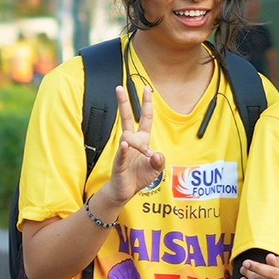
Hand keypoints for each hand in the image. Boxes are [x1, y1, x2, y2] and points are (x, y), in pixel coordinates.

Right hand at [96, 84, 161, 215]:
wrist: (125, 191)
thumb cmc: (139, 177)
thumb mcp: (156, 169)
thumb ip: (159, 161)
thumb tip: (155, 155)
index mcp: (142, 140)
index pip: (145, 118)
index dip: (146, 104)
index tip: (146, 89)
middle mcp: (132, 142)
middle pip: (126, 118)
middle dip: (123, 102)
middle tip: (118, 87)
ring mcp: (124, 151)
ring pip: (129, 138)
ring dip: (138, 144)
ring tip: (146, 154)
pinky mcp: (119, 162)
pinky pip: (122, 153)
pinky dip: (124, 149)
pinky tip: (125, 145)